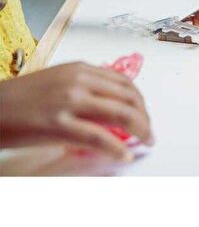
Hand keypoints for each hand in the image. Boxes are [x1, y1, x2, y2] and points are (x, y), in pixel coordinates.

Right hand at [0, 63, 152, 161]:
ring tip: (146, 142)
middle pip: (127, 97)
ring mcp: (69, 101)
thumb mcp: (57, 83)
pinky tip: (123, 156)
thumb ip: (84, 89)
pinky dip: (116, 148)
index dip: (140, 100)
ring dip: (140, 130)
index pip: (124, 82)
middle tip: (149, 132)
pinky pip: (98, 137)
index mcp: (79, 69)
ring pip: (120, 114)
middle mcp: (78, 81)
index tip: (145, 114)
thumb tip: (111, 108)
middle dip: (145, 117)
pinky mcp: (58, 124)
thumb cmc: (20, 100)